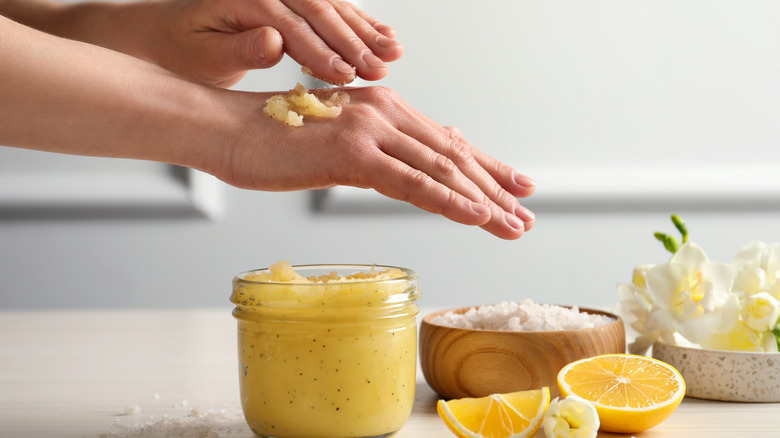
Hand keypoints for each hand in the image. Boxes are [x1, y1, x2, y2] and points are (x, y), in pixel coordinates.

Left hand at [149, 0, 403, 86]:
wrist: (166, 35)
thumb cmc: (181, 50)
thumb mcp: (202, 55)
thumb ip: (238, 48)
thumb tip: (273, 41)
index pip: (291, 24)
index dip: (321, 50)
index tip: (346, 75)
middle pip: (319, 11)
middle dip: (353, 42)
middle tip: (380, 68)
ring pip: (332, 8)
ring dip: (365, 32)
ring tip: (393, 54)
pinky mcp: (291, 2)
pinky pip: (331, 9)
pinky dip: (359, 23)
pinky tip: (383, 35)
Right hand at [218, 86, 535, 238]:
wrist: (225, 131)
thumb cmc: (271, 143)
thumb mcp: (334, 149)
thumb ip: (376, 158)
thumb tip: (408, 176)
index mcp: (382, 109)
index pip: (444, 142)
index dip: (485, 167)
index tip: (516, 188)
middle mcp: (384, 111)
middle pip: (452, 156)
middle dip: (494, 189)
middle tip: (525, 215)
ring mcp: (370, 129)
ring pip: (440, 170)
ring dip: (483, 201)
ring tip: (514, 225)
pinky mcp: (352, 153)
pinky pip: (411, 183)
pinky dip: (448, 201)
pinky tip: (477, 217)